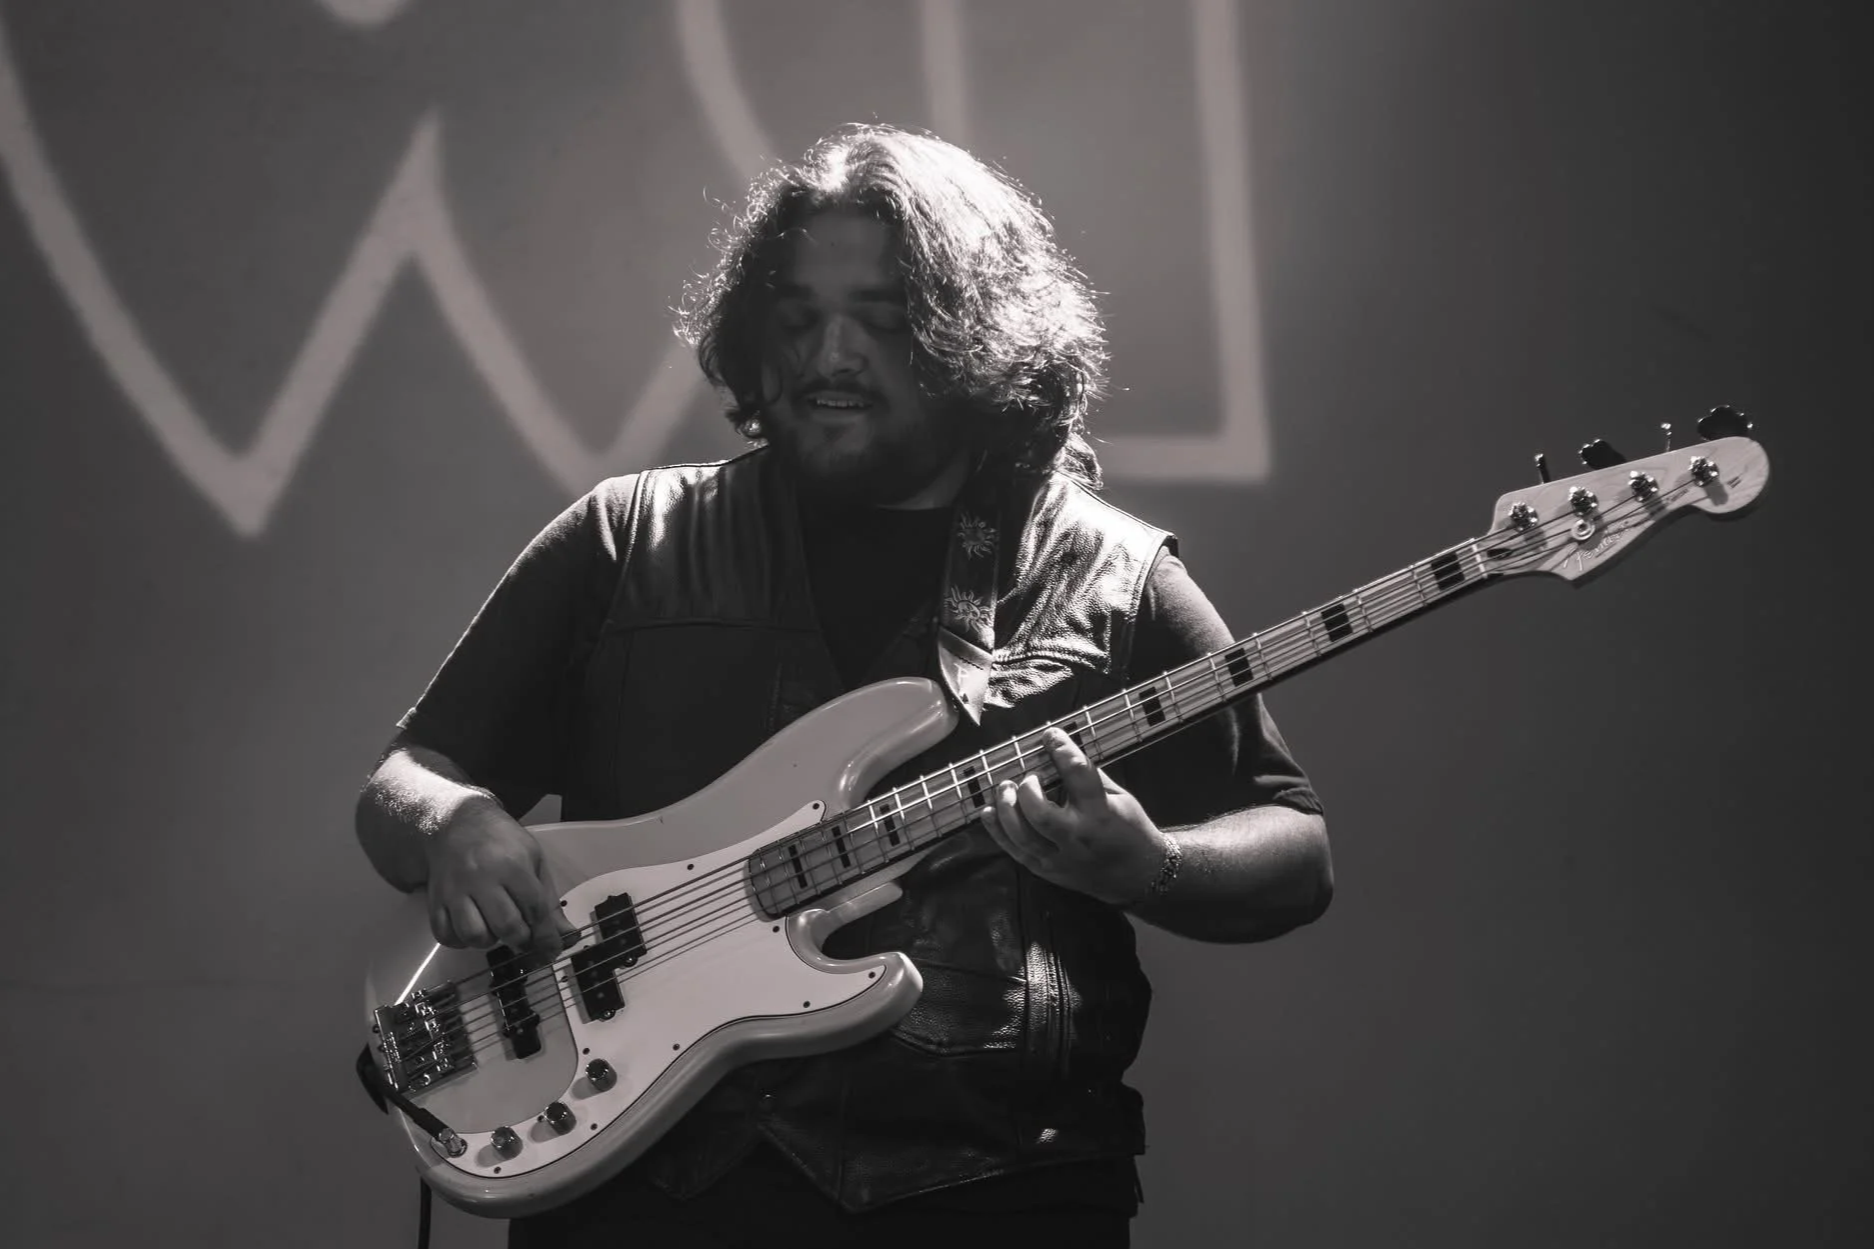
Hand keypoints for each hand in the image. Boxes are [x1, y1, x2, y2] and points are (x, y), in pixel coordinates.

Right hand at [424, 794, 573, 958]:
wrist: (456, 823)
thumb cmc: (500, 842)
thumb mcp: (533, 860)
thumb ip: (549, 900)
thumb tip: (567, 935)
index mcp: (511, 865)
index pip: (534, 909)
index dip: (546, 935)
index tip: (552, 949)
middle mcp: (481, 878)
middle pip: (505, 926)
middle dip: (521, 940)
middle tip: (524, 938)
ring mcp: (455, 890)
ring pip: (473, 935)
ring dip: (490, 941)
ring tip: (495, 928)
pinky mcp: (435, 899)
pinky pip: (446, 935)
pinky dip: (461, 941)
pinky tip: (473, 928)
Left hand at [980, 727, 1171, 905]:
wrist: (1138, 876)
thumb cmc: (1130, 829)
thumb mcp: (1120, 797)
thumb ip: (1089, 777)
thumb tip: (1059, 752)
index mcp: (1102, 814)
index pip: (1078, 774)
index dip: (1061, 749)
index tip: (1050, 735)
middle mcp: (1079, 838)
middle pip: (1041, 814)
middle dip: (1027, 790)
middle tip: (1028, 778)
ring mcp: (1060, 858)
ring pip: (1023, 835)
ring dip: (1006, 808)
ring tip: (1005, 789)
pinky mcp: (1047, 871)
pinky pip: (1015, 851)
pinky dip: (997, 831)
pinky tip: (988, 812)